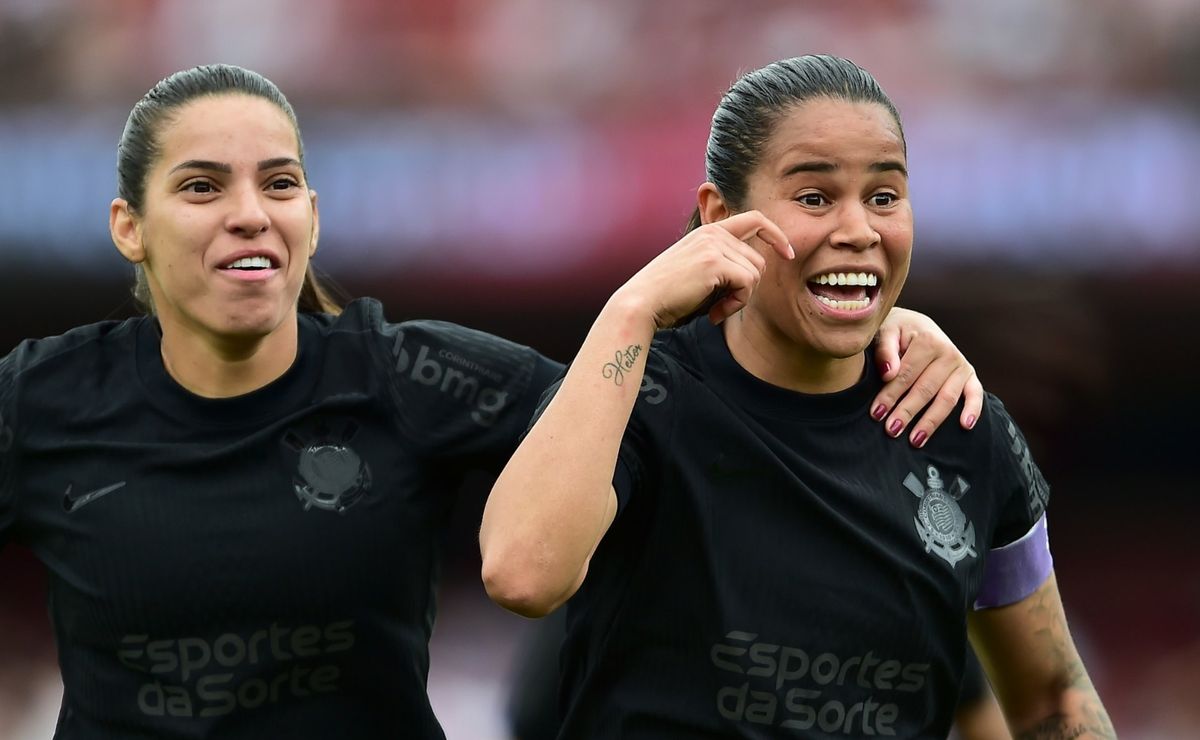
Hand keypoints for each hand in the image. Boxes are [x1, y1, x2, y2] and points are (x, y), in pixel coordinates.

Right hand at [614, 211, 792, 329]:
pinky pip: (748, 284)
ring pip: (755, 273)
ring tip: (716, 309)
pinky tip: (715, 313)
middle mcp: (713, 233)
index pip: (755, 219)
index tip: (788, 253)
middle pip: (759, 260)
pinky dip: (736, 303)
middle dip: (747, 288)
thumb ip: (722, 265)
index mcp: (708, 232)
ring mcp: (714, 245)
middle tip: (723, 306)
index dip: (776, 234)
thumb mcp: (697, 271)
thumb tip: (754, 274)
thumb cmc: (667, 296)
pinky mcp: (714, 262)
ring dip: (741, 298)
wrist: (641, 303)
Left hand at [871, 307, 982, 446]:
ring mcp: (961, 365)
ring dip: (931, 421)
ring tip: (915, 440)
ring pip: (946, 398)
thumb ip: (885, 349)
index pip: (905, 375)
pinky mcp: (970, 375)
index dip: (890, 395)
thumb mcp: (886, 331)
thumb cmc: (897, 331)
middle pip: (925, 389)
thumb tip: (888, 373)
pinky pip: (975, 394)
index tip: (876, 414)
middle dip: (907, 412)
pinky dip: (973, 409)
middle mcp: (948, 352)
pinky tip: (965, 426)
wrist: (915, 324)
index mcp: (927, 340)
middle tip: (891, 431)